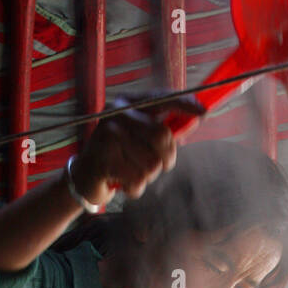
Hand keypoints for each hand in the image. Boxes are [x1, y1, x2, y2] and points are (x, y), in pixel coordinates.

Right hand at [74, 94, 204, 208]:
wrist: (84, 175)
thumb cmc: (120, 154)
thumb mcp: (140, 136)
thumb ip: (166, 127)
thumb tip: (197, 119)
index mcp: (129, 102)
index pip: (163, 98)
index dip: (184, 105)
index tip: (203, 113)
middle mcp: (118, 113)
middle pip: (162, 136)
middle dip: (167, 158)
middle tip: (159, 165)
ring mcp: (108, 135)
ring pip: (151, 164)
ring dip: (148, 176)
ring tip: (132, 171)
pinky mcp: (103, 160)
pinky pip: (137, 180)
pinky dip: (135, 188)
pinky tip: (122, 181)